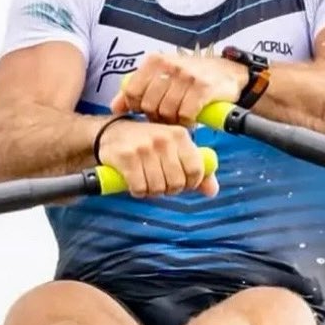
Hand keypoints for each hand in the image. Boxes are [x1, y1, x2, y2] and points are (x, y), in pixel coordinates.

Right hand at [96, 118, 219, 197]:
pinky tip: (134, 182)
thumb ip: (195, 169)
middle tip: (160, 181)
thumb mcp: (174, 149)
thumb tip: (212, 191)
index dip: (190, 183)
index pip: (196, 170)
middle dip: (169, 189)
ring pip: (158, 188)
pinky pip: (139, 188)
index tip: (182, 183)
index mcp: (180, 135)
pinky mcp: (126, 157)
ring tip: (146, 180)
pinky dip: (137, 191)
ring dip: (152, 191)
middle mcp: (164, 139)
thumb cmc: (148, 143)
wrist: (111, 133)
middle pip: (177, 183)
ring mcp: (144, 147)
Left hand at [109, 52, 245, 126]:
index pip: (132, 91)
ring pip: (166, 111)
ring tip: (179, 117)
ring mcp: (187, 76)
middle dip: (156, 116)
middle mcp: (169, 65)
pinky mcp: (203, 88)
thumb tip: (115, 107)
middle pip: (148, 105)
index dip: (137, 107)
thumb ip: (137, 89)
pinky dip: (187, 121)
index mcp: (155, 60)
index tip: (147, 111)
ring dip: (173, 120)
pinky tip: (191, 118)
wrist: (228, 72)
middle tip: (166, 117)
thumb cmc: (190, 76)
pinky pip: (186, 114)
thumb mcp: (161, 75)